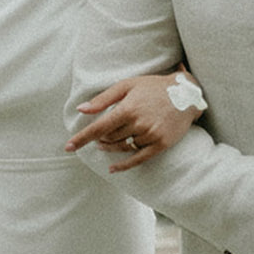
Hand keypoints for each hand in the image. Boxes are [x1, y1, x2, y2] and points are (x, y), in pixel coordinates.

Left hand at [66, 72, 203, 171]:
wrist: (185, 94)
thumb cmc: (152, 87)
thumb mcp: (127, 85)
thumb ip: (103, 99)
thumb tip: (82, 109)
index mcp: (128, 108)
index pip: (99, 127)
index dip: (82, 138)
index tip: (68, 147)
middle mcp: (139, 123)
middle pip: (109, 138)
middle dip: (99, 139)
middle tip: (96, 137)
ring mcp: (150, 135)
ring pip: (122, 148)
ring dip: (110, 148)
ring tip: (104, 145)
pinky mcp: (160, 144)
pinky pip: (138, 159)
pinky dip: (123, 165)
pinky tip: (112, 168)